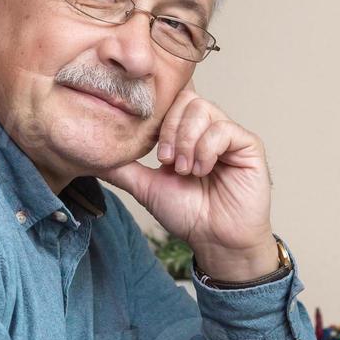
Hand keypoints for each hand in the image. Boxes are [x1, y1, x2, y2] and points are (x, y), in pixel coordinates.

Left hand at [100, 83, 276, 280]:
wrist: (215, 240)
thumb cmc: (188, 214)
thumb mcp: (146, 186)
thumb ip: (122, 168)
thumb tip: (90, 156)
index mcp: (185, 132)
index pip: (170, 100)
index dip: (156, 115)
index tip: (150, 147)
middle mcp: (208, 128)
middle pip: (185, 99)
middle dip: (169, 129)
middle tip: (165, 161)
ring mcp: (228, 134)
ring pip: (203, 109)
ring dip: (186, 140)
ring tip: (184, 169)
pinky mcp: (248, 145)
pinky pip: (223, 129)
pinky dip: (206, 149)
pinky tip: (202, 170)